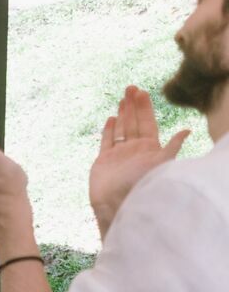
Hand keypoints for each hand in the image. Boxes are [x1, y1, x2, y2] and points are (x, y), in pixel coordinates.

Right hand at [89, 85, 189, 230]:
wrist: (117, 204)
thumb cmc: (141, 184)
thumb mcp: (161, 163)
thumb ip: (172, 146)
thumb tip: (187, 130)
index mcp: (150, 148)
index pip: (148, 123)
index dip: (145, 108)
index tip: (142, 92)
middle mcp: (135, 150)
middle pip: (135, 122)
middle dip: (133, 105)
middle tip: (131, 88)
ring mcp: (119, 155)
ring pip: (122, 129)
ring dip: (123, 113)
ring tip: (123, 98)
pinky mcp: (104, 160)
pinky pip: (107, 141)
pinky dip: (109, 130)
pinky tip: (112, 119)